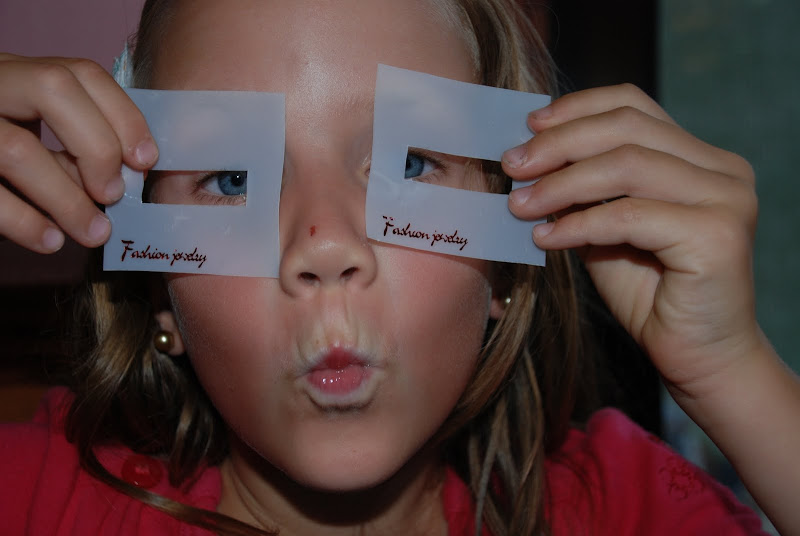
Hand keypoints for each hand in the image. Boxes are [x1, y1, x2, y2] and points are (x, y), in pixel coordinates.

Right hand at [0, 53, 155, 252]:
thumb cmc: (0, 163)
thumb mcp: (32, 140)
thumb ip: (72, 150)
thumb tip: (123, 180)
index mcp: (15, 73)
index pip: (79, 72)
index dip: (122, 114)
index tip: (145, 160)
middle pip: (53, 88)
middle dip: (98, 146)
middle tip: (114, 194)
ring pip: (19, 149)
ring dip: (68, 200)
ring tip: (95, 232)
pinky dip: (25, 223)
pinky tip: (51, 241)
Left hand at [502, 83, 763, 402]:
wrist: (700, 359)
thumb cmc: (651, 295)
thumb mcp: (606, 230)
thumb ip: (581, 193)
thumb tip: (528, 163)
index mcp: (700, 158)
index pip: (633, 106)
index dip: (576, 109)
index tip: (529, 126)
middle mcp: (722, 169)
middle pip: (626, 128)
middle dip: (559, 144)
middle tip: (513, 165)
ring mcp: (726, 198)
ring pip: (626, 166)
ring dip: (561, 184)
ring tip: (520, 205)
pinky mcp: (717, 234)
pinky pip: (629, 216)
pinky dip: (580, 224)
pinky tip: (546, 238)